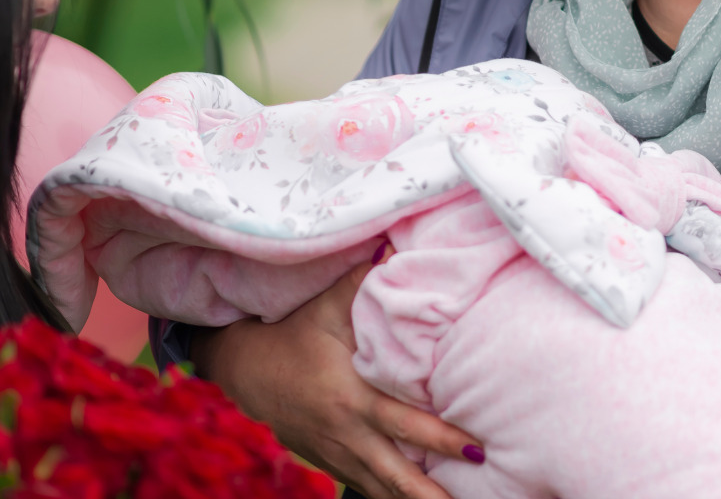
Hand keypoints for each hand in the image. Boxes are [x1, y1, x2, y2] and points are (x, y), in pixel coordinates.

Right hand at [192, 254, 482, 498]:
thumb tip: (395, 247)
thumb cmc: (293, 333)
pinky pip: (365, 485)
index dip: (441, 438)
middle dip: (430, 493)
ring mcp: (335, 454)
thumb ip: (364, 281)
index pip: (405, 424)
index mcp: (350, 397)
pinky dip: (389, 496)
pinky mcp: (328, 462)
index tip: (476, 449)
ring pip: (380, 488)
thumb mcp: (326, 306)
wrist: (245, 368)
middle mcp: (345, 433)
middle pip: (395, 474)